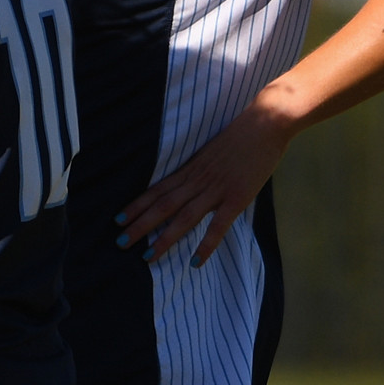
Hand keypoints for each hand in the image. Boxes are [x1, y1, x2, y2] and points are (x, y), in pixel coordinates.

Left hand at [115, 94, 296, 267]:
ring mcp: (217, 189)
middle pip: (162, 206)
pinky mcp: (238, 197)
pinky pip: (219, 225)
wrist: (266, 122)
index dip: (136, 205)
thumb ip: (200, 169)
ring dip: (164, 238)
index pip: (156, 190)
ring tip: (147, 257)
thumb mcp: (211, 152)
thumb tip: (190, 183)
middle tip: (120, 242)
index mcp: (190, 169)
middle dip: (140, 225)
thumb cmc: (241, 135)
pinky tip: (195, 262)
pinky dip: (206, 244)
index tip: (118, 219)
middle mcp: (197, 180)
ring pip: (184, 217)